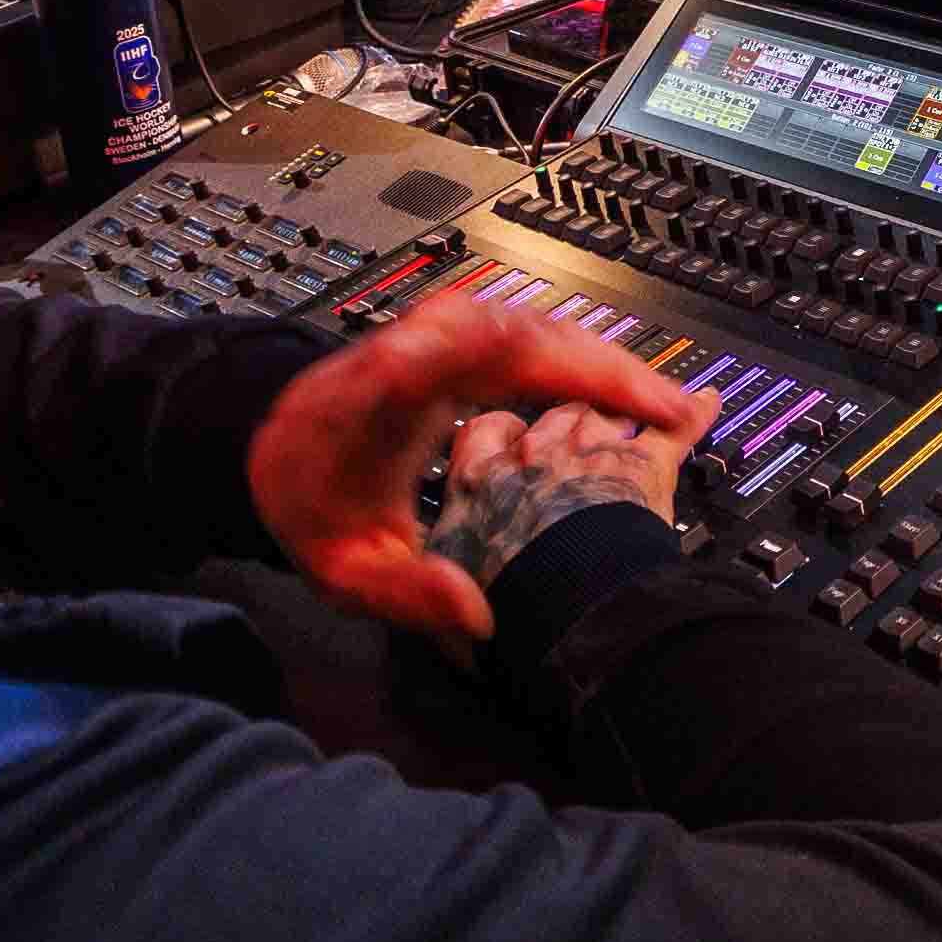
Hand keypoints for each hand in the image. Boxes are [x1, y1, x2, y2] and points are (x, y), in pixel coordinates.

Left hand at [247, 297, 718, 639]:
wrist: (276, 451)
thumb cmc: (311, 503)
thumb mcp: (343, 571)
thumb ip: (405, 594)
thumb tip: (478, 615)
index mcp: (374, 400)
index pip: (438, 354)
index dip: (510, 353)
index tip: (574, 367)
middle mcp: (409, 355)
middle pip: (511, 330)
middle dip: (595, 364)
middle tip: (665, 405)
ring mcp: (437, 343)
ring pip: (529, 326)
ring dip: (599, 358)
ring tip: (662, 400)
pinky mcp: (460, 348)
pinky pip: (529, 339)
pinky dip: (581, 360)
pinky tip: (622, 390)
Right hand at [423, 402, 697, 615]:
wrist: (569, 615)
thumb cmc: (511, 609)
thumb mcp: (444, 598)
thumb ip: (440, 583)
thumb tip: (442, 595)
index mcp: (480, 479)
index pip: (486, 432)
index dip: (500, 436)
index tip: (507, 447)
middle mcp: (535, 454)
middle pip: (551, 413)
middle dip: (565, 423)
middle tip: (574, 445)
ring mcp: (593, 454)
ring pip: (607, 410)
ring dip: (620, 413)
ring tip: (633, 412)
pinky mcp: (646, 469)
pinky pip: (674, 427)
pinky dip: (690, 414)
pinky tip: (704, 404)